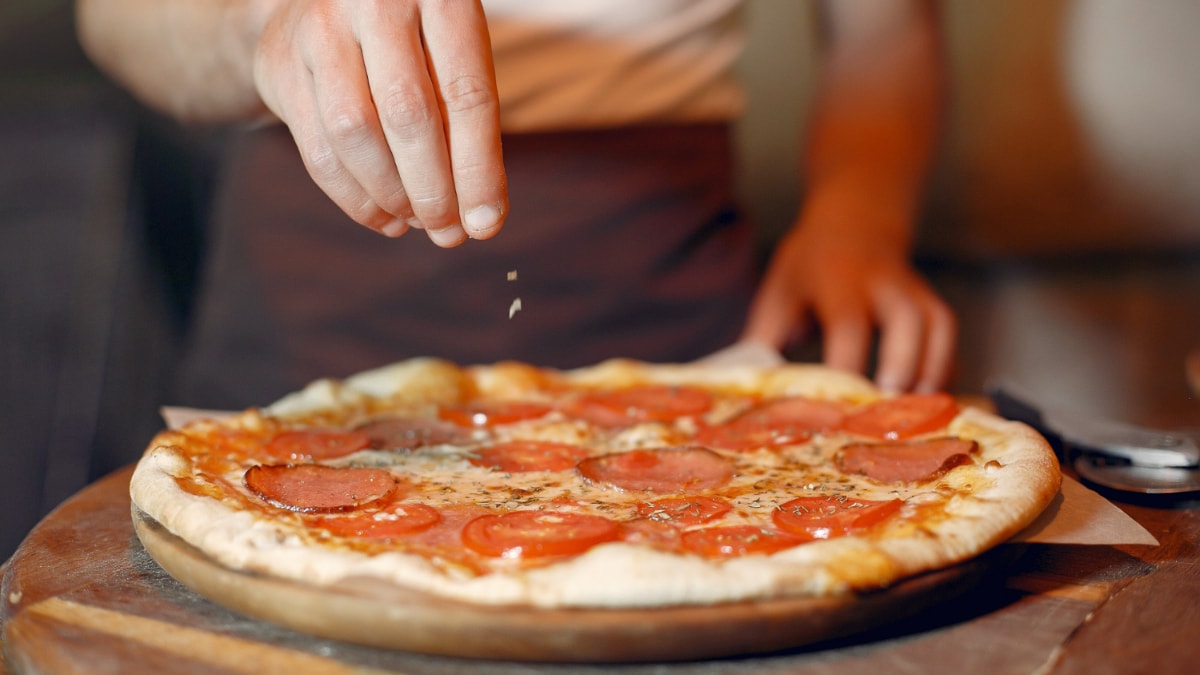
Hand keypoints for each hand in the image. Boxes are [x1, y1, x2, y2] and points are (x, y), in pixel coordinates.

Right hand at [253, 0, 506, 245]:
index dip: (479, 169)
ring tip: (418, 222)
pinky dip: (355, 198)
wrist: (323, 1)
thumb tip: (480, 217)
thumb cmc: (413, 38)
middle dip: (433, 190)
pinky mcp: (279, 62)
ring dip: (391, 195)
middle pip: (408, 114)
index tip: (487, 224)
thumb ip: (467, 120)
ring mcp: (319, 27)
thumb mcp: (452, 53)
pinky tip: (385, 217)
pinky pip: (317, 149)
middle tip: (450, 233)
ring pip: (354, 133)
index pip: (466, 94)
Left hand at [741, 209, 955, 392]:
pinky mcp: (931, 302)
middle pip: (908, 319)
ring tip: (917, 416)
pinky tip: (929, 402)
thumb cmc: (809, 265)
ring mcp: (912, 291)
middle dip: (904, 365)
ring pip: (937, 326)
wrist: (855, 220)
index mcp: (838, 280)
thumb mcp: (779, 291)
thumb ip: (764, 338)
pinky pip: (947, 336)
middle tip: (890, 409)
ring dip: (932, 371)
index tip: (838, 406)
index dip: (847, 365)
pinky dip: (944, 368)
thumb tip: (747, 390)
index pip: (848, 324)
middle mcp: (883, 283)